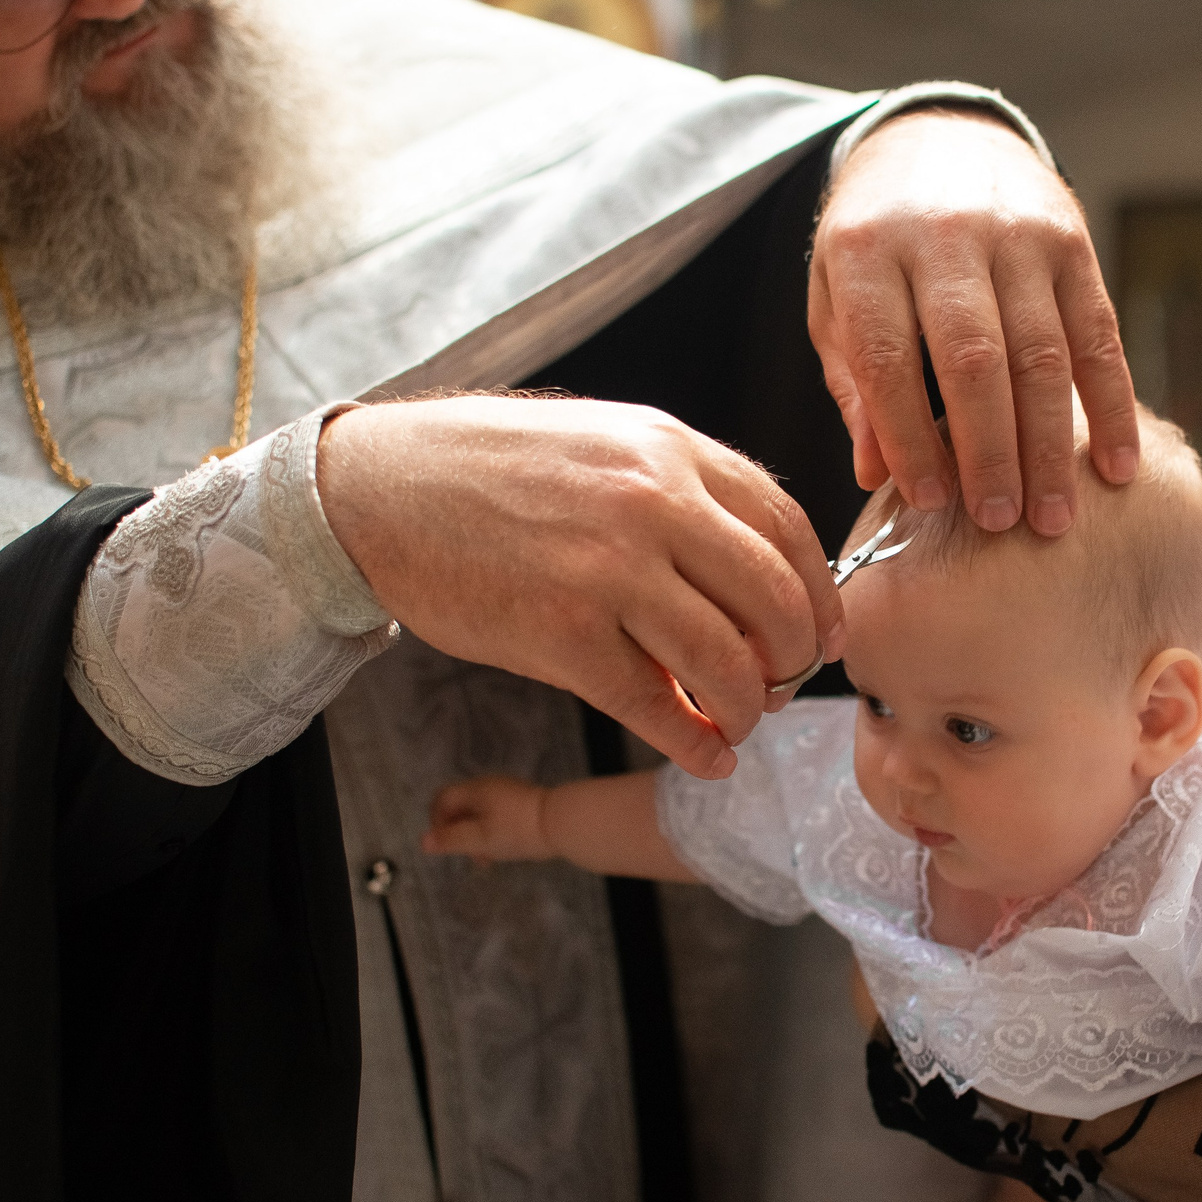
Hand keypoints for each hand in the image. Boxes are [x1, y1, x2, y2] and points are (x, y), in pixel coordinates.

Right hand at [318, 396, 841, 778]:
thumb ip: (681, 493)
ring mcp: (608, 571)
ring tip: (737, 724)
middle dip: (792, 659)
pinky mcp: (561, 635)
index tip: (823, 636)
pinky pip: (656, 706)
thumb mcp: (603, 444)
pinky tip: (705, 757)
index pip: (788, 528)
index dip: (820, 595)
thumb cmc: (490, 469)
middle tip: (781, 686)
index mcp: (670, 451)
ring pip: (725, 662)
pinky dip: (693, 743)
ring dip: (746, 709)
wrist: (379, 490)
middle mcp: (652, 504)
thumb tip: (755, 569)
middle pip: (775, 601)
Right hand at [424, 776, 550, 860]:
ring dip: (478, 837)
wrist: (562, 822)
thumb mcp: (480, 839)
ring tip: (489, 859)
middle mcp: (490, 786)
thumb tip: (423, 841)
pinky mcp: (522, 803)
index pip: (442, 800)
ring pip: (480, 816)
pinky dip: (494, 834)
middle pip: (461, 808)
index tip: (445, 845)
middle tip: (471, 856)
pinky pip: (497, 817)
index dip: (436, 822)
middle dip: (460, 834)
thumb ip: (451, 840)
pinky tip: (506, 851)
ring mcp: (508, 793)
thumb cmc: (518, 830)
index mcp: (476, 790)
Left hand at [810, 109, 1137, 536]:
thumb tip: (877, 472)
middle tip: (1001, 523)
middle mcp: (945, 236)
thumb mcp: (837, 297)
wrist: (939, 140)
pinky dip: (1112, 404)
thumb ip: (855, 382)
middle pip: (976, 359)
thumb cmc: (876, 243)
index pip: (891, 357)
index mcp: (868, 250)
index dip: (910, 436)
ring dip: (1051, 444)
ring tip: (1054, 517)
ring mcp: (1018, 234)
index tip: (928, 502)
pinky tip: (1116, 464)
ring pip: (1044, 352)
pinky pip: (1098, 332)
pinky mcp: (1073, 241)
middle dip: (990, 451)